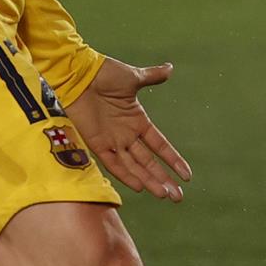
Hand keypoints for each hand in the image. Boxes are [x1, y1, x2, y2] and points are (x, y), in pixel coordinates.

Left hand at [64, 58, 191, 201]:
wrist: (78, 75)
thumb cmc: (104, 73)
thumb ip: (152, 76)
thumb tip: (170, 68)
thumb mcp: (133, 77)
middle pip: (149, 162)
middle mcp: (127, 135)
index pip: (160, 145)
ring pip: (134, 167)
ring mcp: (112, 141)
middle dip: (164, 179)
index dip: (173, 160)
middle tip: (178, 196)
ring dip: (149, 181)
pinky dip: (126, 175)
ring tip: (164, 195)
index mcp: (138, 120)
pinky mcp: (97, 143)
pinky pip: (113, 163)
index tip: (187, 175)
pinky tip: (139, 186)